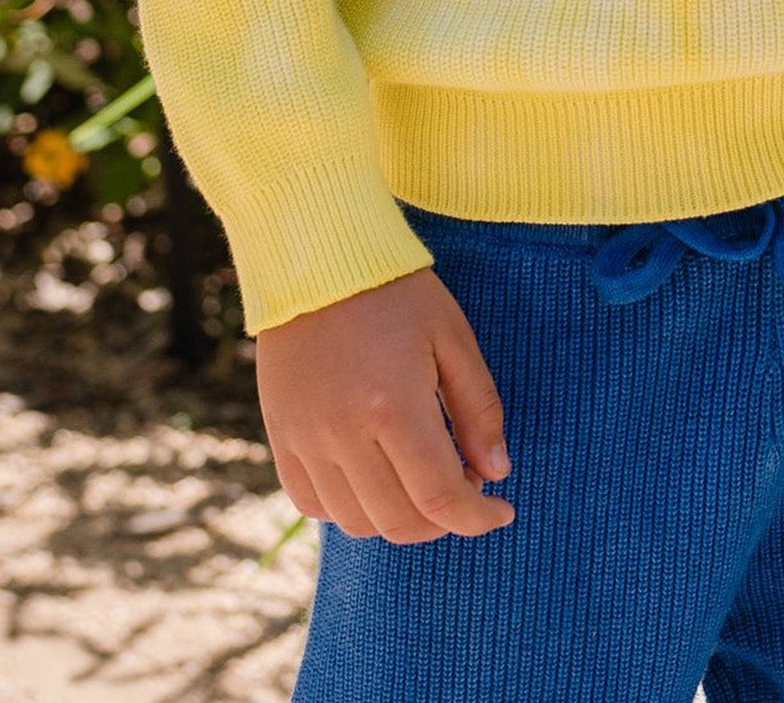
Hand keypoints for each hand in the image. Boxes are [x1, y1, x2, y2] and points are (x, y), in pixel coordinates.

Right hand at [255, 265, 513, 543]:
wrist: (316, 260)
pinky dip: (350, 508)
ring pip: (356, 523)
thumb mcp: (453, 337)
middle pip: (400, 522)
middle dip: (443, 520)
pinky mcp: (281, 439)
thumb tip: (497, 473)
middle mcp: (344, 435)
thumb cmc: (396, 292)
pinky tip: (375, 475)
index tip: (502, 512)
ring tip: (421, 478)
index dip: (477, 517)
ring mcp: (306, 441)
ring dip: (399, 518)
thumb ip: (479, 410)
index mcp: (393, 407)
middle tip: (465, 486)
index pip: (440, 499)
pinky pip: (313, 505)